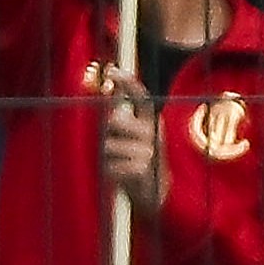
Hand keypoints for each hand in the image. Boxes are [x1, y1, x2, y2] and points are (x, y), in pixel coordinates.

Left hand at [99, 66, 165, 218]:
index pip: (140, 96)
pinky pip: (112, 166)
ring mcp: (149, 151)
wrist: (156, 193)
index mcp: (151, 121)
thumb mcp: (134, 136)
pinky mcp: (143, 169)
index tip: (113, 71)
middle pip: (115, 121)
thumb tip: (112, 96)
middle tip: (113, 145)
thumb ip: (123, 117)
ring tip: (120, 165)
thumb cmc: (138, 161)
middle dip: (108, 133)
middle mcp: (152, 132)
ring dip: (107, 158)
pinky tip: (122, 177)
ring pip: (109, 146)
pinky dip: (111, 173)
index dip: (127, 82)